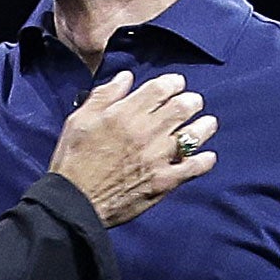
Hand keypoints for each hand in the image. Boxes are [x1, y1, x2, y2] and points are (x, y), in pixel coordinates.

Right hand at [45, 70, 217, 226]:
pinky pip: (195, 167)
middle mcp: (146, 132)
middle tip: (190, 103)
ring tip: (205, 124)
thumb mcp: (79, 121)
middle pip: (184, 107)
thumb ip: (103, 96)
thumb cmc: (73, 160)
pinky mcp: (164, 181)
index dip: (173, 82)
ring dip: (204, 126)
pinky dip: (205, 160)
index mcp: (125, 114)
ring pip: (195, 134)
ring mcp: (158, 157)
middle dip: (191, 101)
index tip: (175, 85)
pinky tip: (206, 156)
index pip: (161, 88)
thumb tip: (125, 77)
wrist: (73, 202)